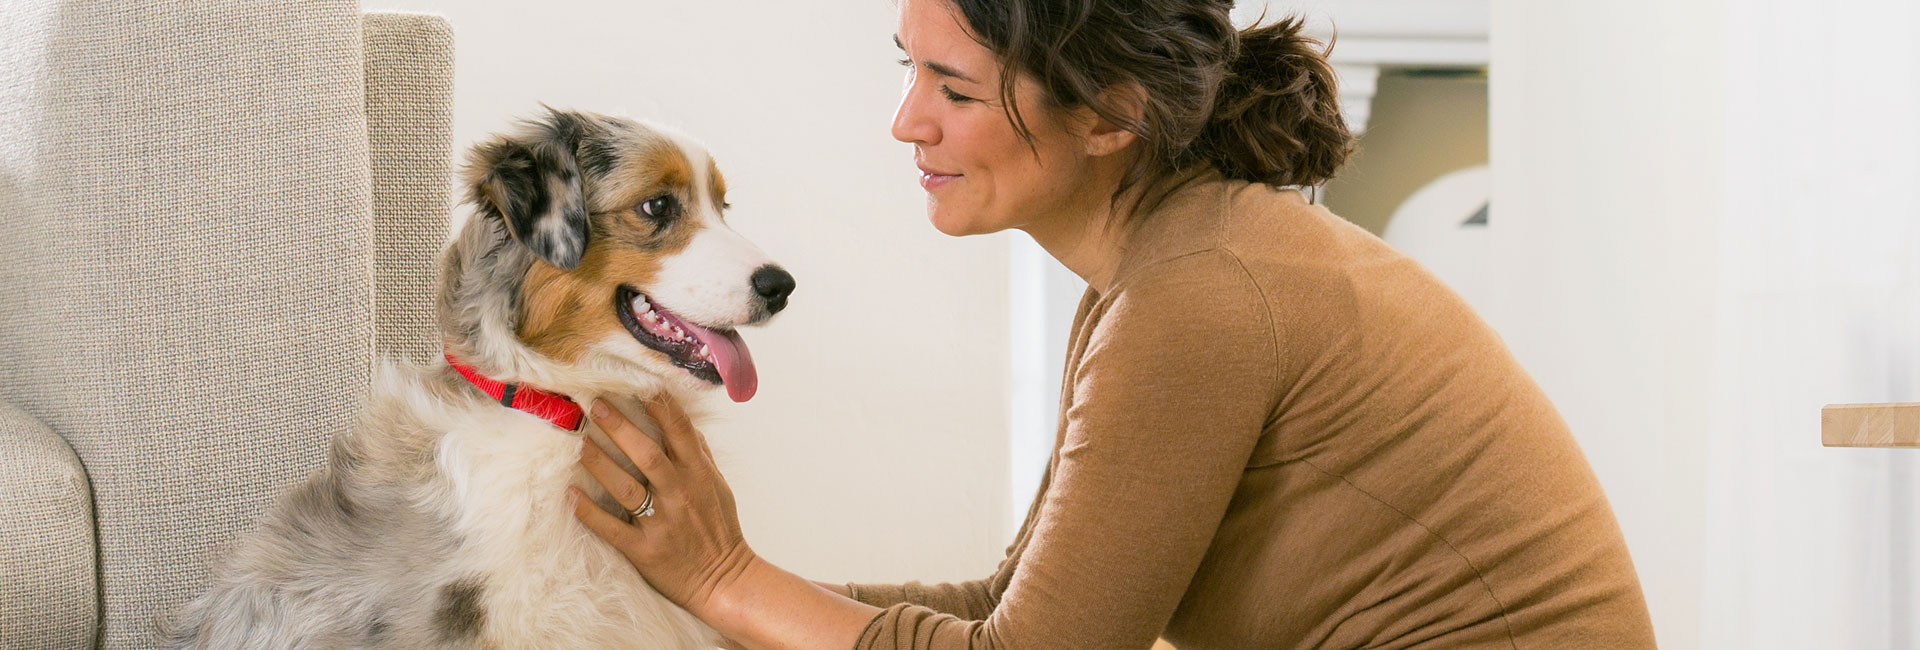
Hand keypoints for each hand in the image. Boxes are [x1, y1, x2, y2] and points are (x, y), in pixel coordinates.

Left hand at [570, 394, 756, 620]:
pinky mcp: (645, 550)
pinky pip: (612, 528)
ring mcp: (662, 523)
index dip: (659, 405)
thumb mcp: (718, 487)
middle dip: (620, 426)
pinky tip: (570, 493)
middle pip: (647, 453)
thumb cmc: (720, 530)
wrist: (724, 581)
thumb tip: (685, 423)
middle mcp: (680, 494)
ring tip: (578, 441)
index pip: (679, 431)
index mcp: (698, 475)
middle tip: (594, 404)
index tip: (638, 382)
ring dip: (600, 463)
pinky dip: (590, 511)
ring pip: (626, 487)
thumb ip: (701, 455)